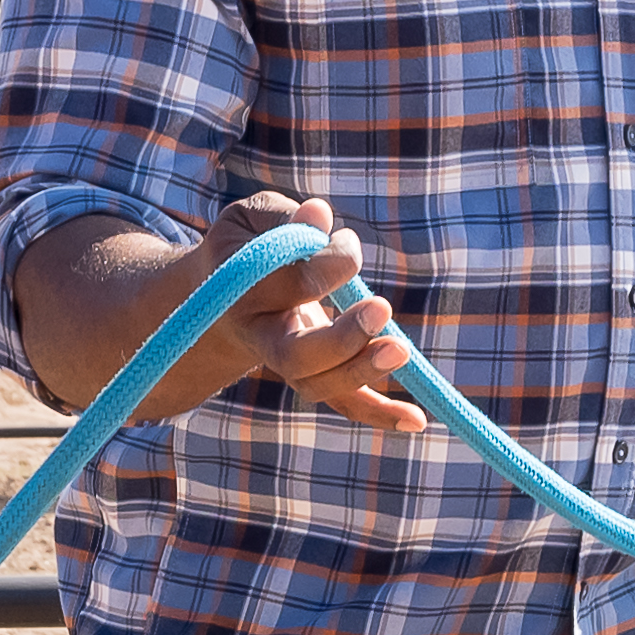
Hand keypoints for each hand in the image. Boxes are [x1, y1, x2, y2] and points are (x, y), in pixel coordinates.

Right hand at [212, 188, 424, 432]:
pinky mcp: (313, 375)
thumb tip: (320, 215)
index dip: (326, 264)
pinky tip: (416, 419)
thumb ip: (284, 216)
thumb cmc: (245, 244)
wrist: (218, 294)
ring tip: (400, 350)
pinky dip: (379, 413)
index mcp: (239, 293)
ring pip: (318, 385)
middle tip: (380, 308)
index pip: (287, 286)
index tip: (348, 242)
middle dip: (342, 338)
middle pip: (296, 356)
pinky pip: (343, 402)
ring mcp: (286, 363)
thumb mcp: (253, 218)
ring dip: (361, 371)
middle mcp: (260, 337)